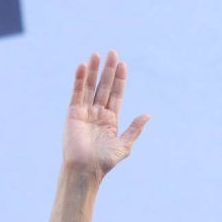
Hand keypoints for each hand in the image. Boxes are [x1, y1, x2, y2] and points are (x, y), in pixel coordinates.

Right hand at [62, 50, 149, 180]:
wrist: (86, 169)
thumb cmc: (105, 162)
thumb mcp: (124, 145)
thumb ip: (135, 129)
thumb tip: (147, 115)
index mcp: (111, 120)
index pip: (116, 95)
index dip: (119, 80)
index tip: (123, 64)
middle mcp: (98, 113)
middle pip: (104, 87)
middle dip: (108, 70)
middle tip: (112, 52)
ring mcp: (85, 112)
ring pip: (90, 87)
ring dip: (93, 71)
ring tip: (97, 55)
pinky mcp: (73, 113)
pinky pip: (77, 93)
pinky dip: (80, 80)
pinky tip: (83, 66)